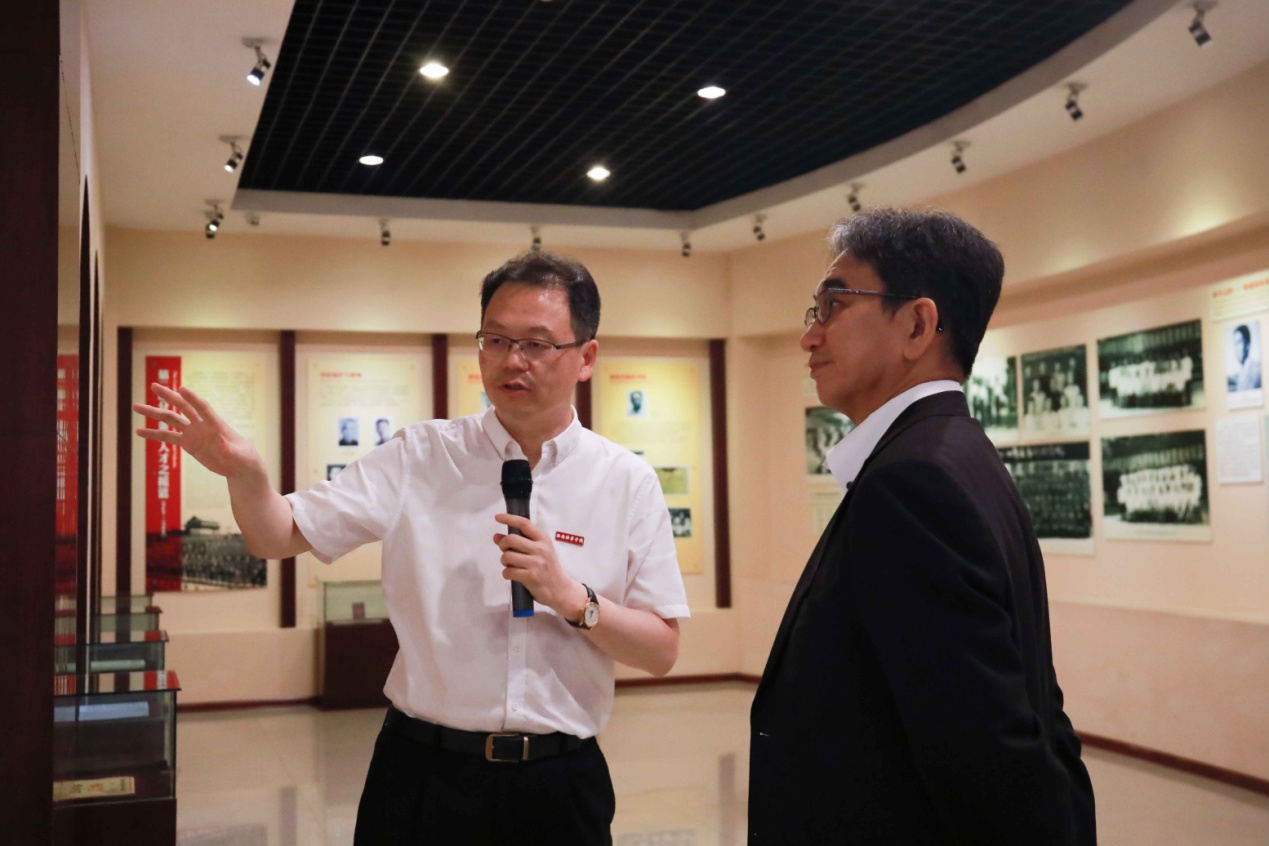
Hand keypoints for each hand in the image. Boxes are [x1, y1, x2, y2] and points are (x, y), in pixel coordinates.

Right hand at [133, 383, 262, 479]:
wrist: (239, 466)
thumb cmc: (244, 458)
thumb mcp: (240, 456)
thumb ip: (231, 450)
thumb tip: (224, 447)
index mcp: (216, 424)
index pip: (203, 408)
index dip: (193, 399)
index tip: (182, 389)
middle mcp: (202, 425)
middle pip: (183, 407)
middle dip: (169, 397)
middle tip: (154, 386)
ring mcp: (193, 433)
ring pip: (171, 420)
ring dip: (154, 413)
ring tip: (136, 406)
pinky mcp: (188, 443)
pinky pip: (168, 437)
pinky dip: (154, 434)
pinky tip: (139, 432)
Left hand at [492, 514, 587, 618]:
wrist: (561, 590)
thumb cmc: (548, 569)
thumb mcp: (539, 552)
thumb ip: (520, 543)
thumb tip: (497, 536)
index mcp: (543, 540)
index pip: (524, 524)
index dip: (509, 518)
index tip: (498, 517)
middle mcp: (540, 549)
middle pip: (511, 539)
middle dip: (503, 544)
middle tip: (505, 550)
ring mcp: (536, 563)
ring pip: (507, 556)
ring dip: (504, 561)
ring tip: (510, 565)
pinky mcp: (531, 577)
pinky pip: (508, 571)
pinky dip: (506, 573)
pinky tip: (512, 574)